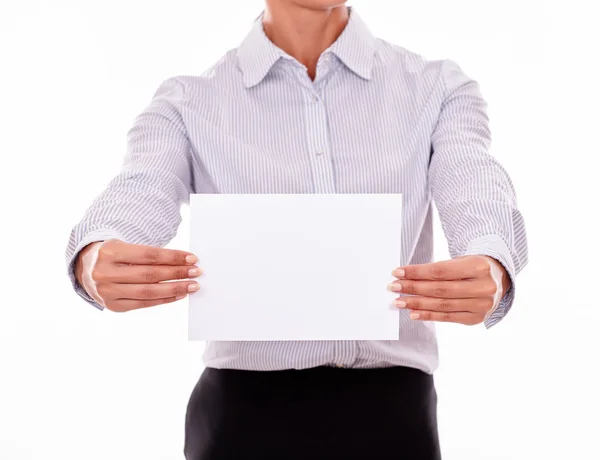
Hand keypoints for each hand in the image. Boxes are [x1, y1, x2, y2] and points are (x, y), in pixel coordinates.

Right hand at [74, 239, 201, 311]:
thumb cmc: (114, 255)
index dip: (173, 257)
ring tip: (192, 286)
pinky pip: (144, 304)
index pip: (149, 255)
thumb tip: (184, 262)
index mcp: (110, 252)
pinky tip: (178, 295)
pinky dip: (164, 300)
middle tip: (196, 272)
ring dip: (174, 289)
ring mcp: (107, 292)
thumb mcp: (126, 246)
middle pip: (150, 274)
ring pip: (148, 292)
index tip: (192, 258)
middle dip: (177, 273)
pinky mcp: (112, 306)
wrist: (86, 269)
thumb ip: (150, 254)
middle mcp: (105, 273)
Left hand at [388, 255, 509, 324]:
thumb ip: (437, 270)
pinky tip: (413, 313)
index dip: (416, 272)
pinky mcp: (476, 318)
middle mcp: (483, 287)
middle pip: (440, 289)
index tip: (397, 273)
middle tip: (393, 287)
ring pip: (442, 305)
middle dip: (413, 288)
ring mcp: (482, 305)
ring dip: (416, 304)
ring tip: (398, 302)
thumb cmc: (472, 267)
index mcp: (479, 266)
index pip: (440, 271)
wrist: (498, 279)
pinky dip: (428, 315)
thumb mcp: (460, 261)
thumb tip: (406, 278)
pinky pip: (448, 317)